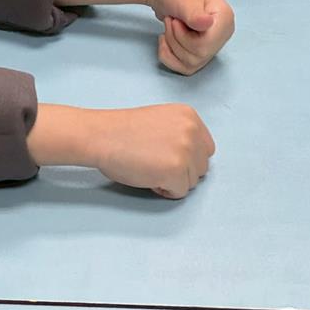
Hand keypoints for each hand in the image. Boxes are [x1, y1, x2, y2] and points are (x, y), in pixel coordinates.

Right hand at [27, 103, 214, 198]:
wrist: (103, 136)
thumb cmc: (125, 131)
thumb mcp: (163, 121)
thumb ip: (181, 134)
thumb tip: (192, 157)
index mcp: (190, 116)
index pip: (206, 149)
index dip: (188, 159)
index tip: (169, 158)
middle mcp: (192, 131)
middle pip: (202, 166)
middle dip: (183, 172)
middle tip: (157, 166)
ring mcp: (186, 150)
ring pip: (192, 181)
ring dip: (174, 182)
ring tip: (151, 170)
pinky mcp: (175, 170)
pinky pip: (180, 193)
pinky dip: (165, 191)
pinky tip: (149, 178)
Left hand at [146, 0, 235, 75]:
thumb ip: (194, 14)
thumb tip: (206, 24)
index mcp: (225, 19)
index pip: (206, 46)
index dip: (185, 37)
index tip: (177, 20)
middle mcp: (222, 34)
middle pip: (198, 57)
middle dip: (176, 40)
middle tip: (171, 21)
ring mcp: (212, 44)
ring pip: (190, 64)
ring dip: (172, 46)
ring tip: (170, 26)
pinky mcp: (200, 51)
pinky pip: (185, 68)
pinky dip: (169, 57)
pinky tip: (166, 40)